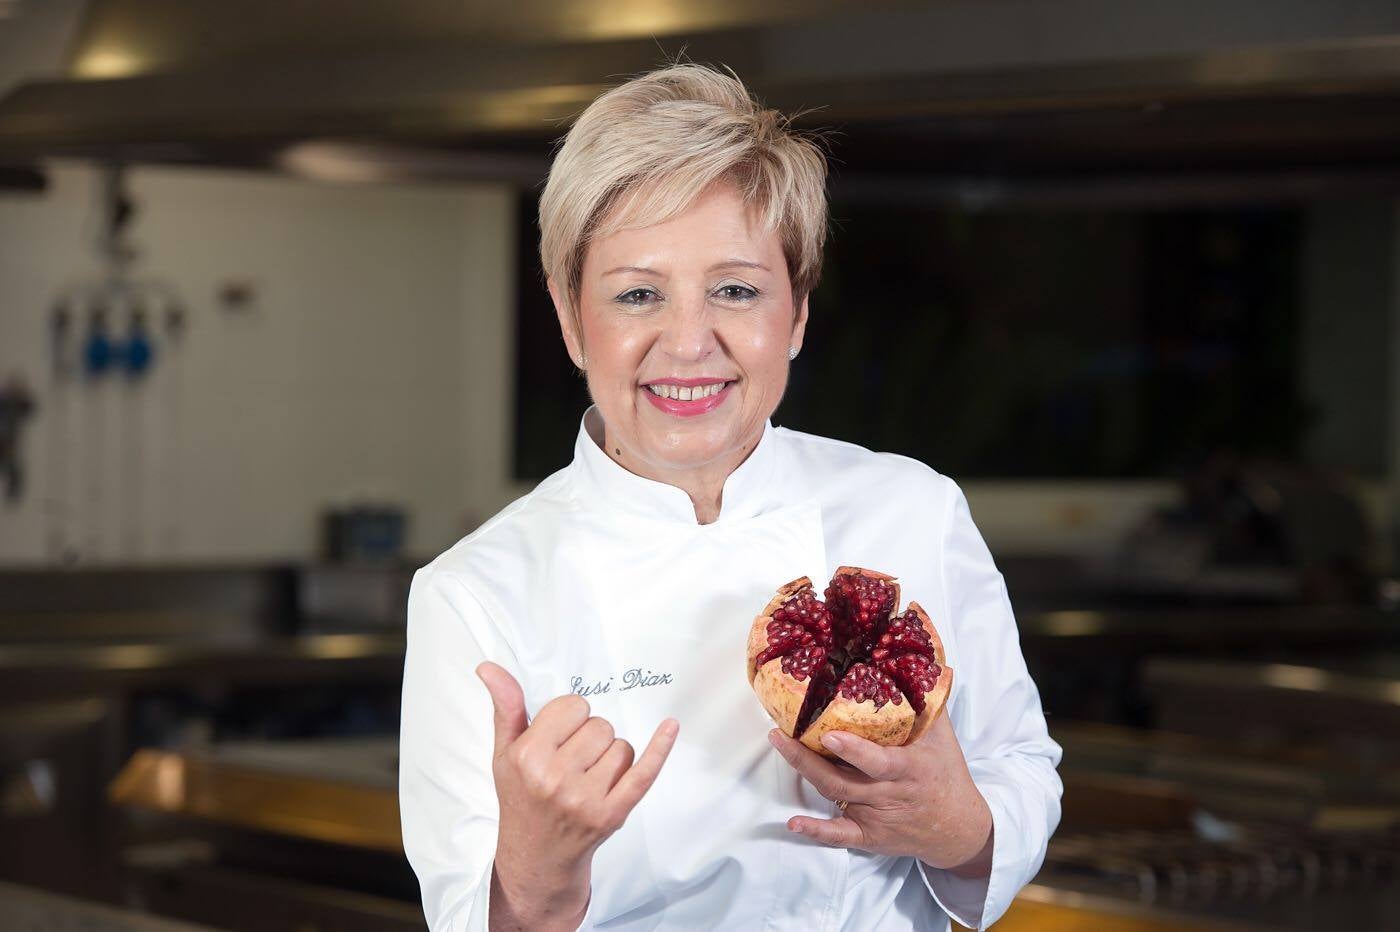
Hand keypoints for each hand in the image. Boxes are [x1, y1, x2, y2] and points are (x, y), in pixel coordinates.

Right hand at [477, 662, 678, 930]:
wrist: (536, 856)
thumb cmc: (521, 798)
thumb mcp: (504, 753)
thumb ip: (505, 707)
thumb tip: (489, 667)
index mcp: (527, 757)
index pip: (572, 706)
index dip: (569, 717)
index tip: (559, 736)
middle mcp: (555, 778)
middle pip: (599, 725)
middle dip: (590, 737)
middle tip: (572, 762)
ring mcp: (586, 799)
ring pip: (621, 746)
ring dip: (610, 755)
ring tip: (587, 776)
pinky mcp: (612, 814)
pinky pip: (644, 772)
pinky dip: (659, 748)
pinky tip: (670, 727)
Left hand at [769, 713, 992, 875]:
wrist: (958, 828)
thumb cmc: (947, 774)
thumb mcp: (942, 737)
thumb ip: (927, 701)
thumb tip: (917, 662)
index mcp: (909, 769)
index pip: (878, 762)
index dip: (853, 751)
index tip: (828, 734)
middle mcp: (889, 794)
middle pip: (842, 779)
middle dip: (808, 758)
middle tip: (780, 734)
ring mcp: (876, 816)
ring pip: (835, 795)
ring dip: (804, 773)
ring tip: (779, 745)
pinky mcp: (869, 836)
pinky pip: (840, 836)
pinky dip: (816, 832)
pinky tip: (793, 823)